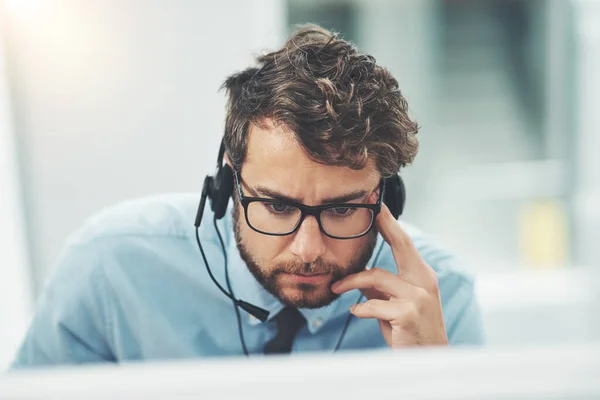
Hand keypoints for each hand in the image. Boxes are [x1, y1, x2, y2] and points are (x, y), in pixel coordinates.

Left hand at [331, 204, 447, 347]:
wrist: (428, 362)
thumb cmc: (409, 333)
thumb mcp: (393, 306)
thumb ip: (380, 288)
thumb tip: (358, 276)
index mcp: (421, 276)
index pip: (404, 243)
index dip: (390, 223)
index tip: (378, 205)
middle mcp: (424, 281)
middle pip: (401, 244)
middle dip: (385, 224)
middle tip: (370, 209)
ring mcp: (419, 296)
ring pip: (376, 277)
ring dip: (351, 282)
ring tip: (336, 287)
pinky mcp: (409, 313)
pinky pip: (373, 304)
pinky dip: (360, 308)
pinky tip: (354, 311)